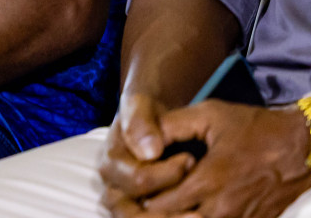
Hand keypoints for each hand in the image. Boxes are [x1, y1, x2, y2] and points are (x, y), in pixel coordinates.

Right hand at [100, 93, 195, 215]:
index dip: (167, 174)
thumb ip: (140, 122)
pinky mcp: (140, 209)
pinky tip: (196, 217)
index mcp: (111, 162)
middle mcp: (114, 186)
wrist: (149, 118)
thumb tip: (150, 151)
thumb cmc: (144, 111)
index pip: (137, 180)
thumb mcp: (139, 104)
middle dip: (167, 214)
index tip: (190, 159)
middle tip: (199, 213)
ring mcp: (125, 202)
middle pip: (132, 213)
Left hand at [139, 101, 310, 217]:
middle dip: (156, 209)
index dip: (145, 194)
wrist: (308, 147)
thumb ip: (172, 126)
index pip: (157, 204)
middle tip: (153, 193)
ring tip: (175, 200)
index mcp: (208, 181)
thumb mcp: (210, 114)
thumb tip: (143, 142)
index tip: (145, 181)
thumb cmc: (257, 128)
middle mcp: (223, 209)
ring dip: (180, 216)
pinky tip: (198, 207)